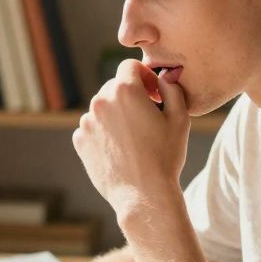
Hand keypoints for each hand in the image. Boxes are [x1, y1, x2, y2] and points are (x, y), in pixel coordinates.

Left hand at [72, 59, 189, 215]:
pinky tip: (120, 149)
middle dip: (129, 96)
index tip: (153, 95)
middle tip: (145, 117)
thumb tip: (164, 77)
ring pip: (102, 108)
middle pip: (114, 86)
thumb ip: (172, 89)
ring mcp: (87, 122)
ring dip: (115, 115)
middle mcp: (101, 101)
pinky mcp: (80, 141)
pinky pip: (92, 128)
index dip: (144, 77)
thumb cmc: (166, 156)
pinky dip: (103, 133)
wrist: (144, 195)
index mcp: (125, 90)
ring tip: (133, 137)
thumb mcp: (180, 118)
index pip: (129, 66)